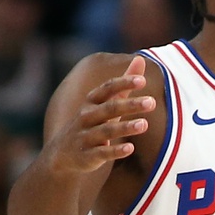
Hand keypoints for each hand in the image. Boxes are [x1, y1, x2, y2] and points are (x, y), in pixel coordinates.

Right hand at [51, 56, 155, 171]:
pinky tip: (130, 148)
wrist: (62, 155)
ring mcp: (86, 136)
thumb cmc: (92, 123)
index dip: (123, 84)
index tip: (142, 80)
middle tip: (151, 102)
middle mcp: (87, 117)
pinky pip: (102, 153)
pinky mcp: (87, 156)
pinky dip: (115, 151)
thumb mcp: (106, 103)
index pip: (107, 89)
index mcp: (92, 102)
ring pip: (106, 130)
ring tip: (145, 124)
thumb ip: (124, 85)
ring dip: (125, 127)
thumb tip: (141, 59)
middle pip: (109, 109)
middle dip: (130, 105)